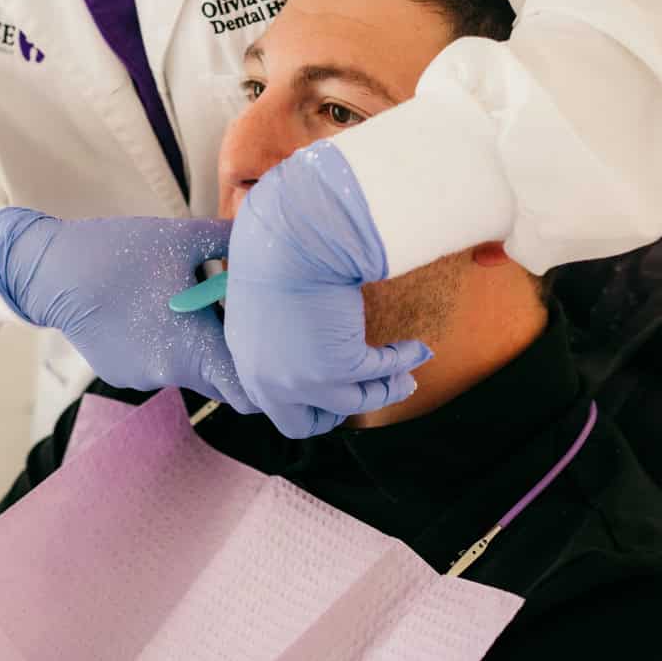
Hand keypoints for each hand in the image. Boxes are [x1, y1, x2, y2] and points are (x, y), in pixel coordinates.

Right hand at [0, 209, 253, 406]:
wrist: (50, 271)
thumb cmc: (119, 254)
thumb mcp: (183, 238)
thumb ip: (231, 242)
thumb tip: (266, 240)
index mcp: (191, 351)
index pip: (249, 395)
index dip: (270, 382)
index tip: (280, 355)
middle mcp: (169, 375)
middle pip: (223, 383)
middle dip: (237, 358)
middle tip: (245, 320)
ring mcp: (142, 378)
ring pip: (191, 371)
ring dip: (202, 346)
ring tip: (197, 303)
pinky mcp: (121, 371)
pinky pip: (161, 363)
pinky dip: (170, 344)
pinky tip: (158, 309)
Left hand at [223, 140, 432, 437]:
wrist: (291, 235)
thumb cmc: (277, 247)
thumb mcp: (262, 297)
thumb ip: (274, 327)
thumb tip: (304, 332)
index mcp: (244, 359)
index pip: (267, 404)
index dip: (302, 401)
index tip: (327, 390)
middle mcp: (268, 380)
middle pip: (303, 425)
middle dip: (335, 413)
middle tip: (362, 393)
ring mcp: (302, 381)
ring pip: (353, 404)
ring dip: (385, 390)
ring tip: (406, 377)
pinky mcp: (337, 369)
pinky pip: (379, 376)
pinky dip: (403, 362)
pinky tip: (417, 349)